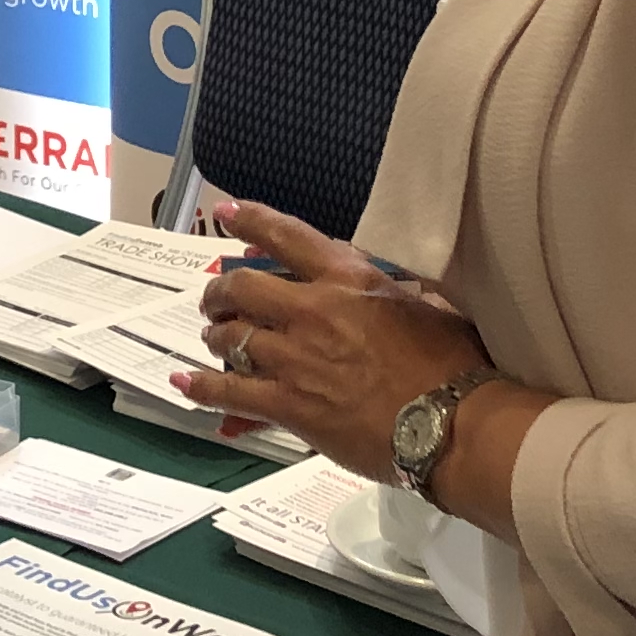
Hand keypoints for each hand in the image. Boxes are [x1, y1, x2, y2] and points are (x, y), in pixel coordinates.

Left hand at [179, 198, 493, 484]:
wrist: (452, 423)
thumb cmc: (453, 365)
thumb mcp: (426, 306)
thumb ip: (390, 292)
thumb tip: (384, 288)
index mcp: (349, 279)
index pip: (288, 238)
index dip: (251, 220)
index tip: (227, 212)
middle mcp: (313, 311)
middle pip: (243, 287)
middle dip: (221, 291)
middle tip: (216, 298)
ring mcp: (296, 359)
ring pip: (231, 337)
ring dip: (216, 335)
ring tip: (212, 339)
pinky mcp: (289, 405)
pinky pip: (230, 392)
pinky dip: (201, 387)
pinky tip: (182, 383)